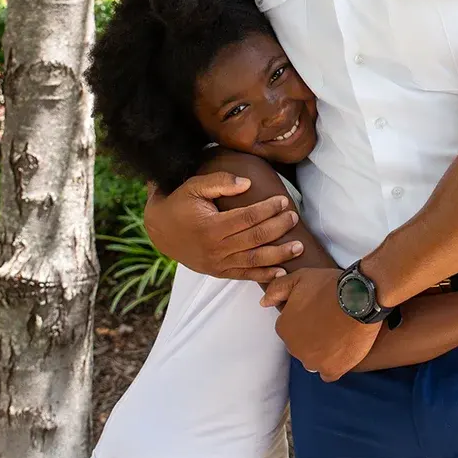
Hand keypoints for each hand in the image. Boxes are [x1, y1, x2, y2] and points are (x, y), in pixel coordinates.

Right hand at [143, 171, 301, 280]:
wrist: (159, 231)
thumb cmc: (178, 204)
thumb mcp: (194, 187)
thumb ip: (220, 182)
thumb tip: (247, 183)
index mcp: (211, 226)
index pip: (248, 218)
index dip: (268, 209)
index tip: (283, 201)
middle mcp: (216, 248)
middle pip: (255, 238)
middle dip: (278, 228)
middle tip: (295, 218)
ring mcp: (217, 263)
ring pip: (254, 261)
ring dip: (279, 254)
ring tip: (298, 246)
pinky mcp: (218, 272)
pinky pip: (244, 275)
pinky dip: (264, 275)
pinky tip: (281, 272)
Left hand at [260, 268, 380, 380]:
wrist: (359, 298)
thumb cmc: (328, 286)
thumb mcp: (298, 278)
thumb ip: (276, 290)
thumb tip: (263, 303)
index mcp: (284, 327)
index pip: (289, 326)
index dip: (303, 317)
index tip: (316, 309)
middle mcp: (294, 348)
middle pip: (300, 344)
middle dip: (310, 334)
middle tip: (327, 319)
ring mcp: (313, 361)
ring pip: (313, 359)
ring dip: (321, 350)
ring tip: (337, 333)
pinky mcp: (332, 370)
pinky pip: (327, 372)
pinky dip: (333, 364)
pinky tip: (341, 350)